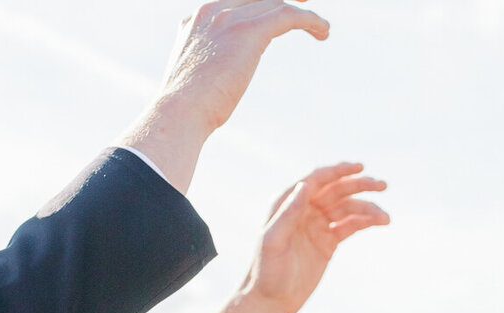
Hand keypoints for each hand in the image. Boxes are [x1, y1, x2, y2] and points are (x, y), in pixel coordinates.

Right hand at [159, 1, 329, 136]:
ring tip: (322, 30)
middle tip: (304, 4)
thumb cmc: (186, 108)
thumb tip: (213, 85)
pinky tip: (323, 31)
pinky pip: (287, 15)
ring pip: (275, 2)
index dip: (259, 3)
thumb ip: (208, 67)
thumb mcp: (195, 78)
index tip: (276, 12)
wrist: (180, 110)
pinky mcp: (248, 32)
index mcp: (199, 17)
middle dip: (282, 0)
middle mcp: (213, 9)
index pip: (234, 0)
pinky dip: (309, 20)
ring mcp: (230, 17)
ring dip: (303, 13)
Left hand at [242, 163, 389, 312]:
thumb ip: (289, 212)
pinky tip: (379, 222)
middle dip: (360, 186)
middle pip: (336, 190)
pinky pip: (349, 226)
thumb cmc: (266, 270)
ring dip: (367, 208)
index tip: (360, 168)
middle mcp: (304, 209)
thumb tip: (305, 185)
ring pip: (347, 209)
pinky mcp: (328, 242)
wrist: (272, 300)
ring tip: (385, 217)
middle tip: (382, 185)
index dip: (339, 171)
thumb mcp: (274, 240)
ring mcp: (318, 225)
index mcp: (288, 202)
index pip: (317, 180)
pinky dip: (365, 222)